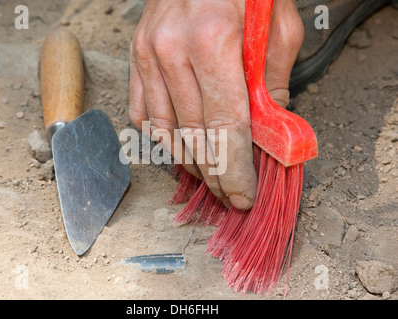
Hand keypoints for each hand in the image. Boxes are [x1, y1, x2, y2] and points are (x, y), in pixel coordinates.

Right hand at [129, 0, 303, 209]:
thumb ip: (272, 84)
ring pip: (164, 131)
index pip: (224, 127)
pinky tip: (180, 149)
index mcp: (212, 40)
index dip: (234, 170)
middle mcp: (171, 50)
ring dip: (188, 162)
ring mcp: (148, 54)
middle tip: (227, 193)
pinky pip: (141, 113)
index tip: (241, 195)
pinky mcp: (136, 56)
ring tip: (207, 176)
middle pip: (193, 136)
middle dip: (213, 174)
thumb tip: (266, 134)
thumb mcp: (278, 27)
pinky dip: (161, 138)